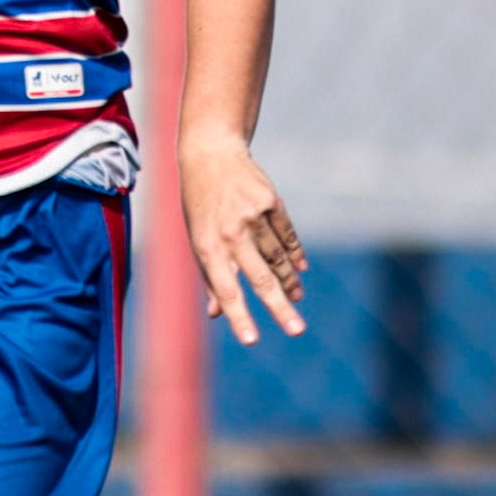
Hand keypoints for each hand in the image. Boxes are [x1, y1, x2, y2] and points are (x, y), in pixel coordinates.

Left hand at [180, 134, 309, 346]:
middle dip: (279, 307)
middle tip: (297, 331)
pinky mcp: (271, 202)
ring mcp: (253, 216)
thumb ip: (209, 276)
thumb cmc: (199, 204)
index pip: (225, 288)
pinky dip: (295, 254)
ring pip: (278, 258)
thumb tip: (216, 314)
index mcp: (207, 245)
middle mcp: (230, 233)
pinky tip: (300, 269)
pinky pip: (288, 235)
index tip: (252, 340)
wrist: (211, 155)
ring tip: (297, 299)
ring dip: (289, 281)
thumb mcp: (195, 237)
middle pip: (260, 278)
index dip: (239, 316)